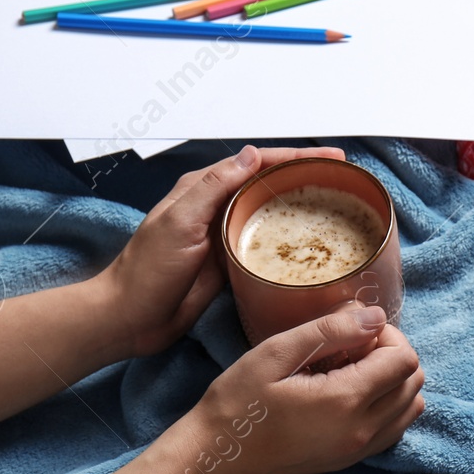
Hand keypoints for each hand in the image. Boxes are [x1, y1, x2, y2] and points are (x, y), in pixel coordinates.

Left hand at [92, 144, 346, 357]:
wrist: (129, 318)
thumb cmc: (147, 271)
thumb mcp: (179, 222)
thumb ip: (214, 187)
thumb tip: (252, 154)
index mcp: (203, 189)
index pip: (258, 162)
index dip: (296, 157)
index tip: (331, 159)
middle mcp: (217, 206)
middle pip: (270, 182)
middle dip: (307, 175)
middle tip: (344, 178)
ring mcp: (225, 234)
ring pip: (271, 210)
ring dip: (302, 203)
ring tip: (338, 203)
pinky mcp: (231, 262)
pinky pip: (266, 242)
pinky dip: (291, 236)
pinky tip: (312, 242)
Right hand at [172, 305, 425, 473]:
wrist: (212, 460)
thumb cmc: (236, 402)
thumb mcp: (277, 353)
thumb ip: (331, 330)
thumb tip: (376, 316)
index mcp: (346, 402)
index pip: (404, 359)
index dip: (387, 335)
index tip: (353, 331)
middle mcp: (362, 431)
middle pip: (413, 382)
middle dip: (392, 355)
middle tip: (351, 346)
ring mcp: (357, 452)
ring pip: (409, 408)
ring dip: (393, 381)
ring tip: (352, 368)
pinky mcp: (348, 462)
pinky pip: (393, 430)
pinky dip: (388, 406)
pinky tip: (352, 393)